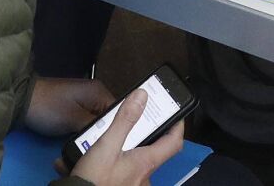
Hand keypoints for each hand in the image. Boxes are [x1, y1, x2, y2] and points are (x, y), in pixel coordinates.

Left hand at [25, 77, 115, 135]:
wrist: (23, 101)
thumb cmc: (49, 107)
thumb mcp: (74, 119)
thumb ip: (95, 126)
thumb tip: (109, 135)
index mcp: (98, 91)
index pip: (118, 110)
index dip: (118, 126)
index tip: (116, 141)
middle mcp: (93, 93)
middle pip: (108, 116)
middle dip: (104, 130)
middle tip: (101, 144)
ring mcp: (83, 99)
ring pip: (97, 120)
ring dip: (93, 131)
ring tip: (91, 142)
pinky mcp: (73, 107)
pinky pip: (86, 119)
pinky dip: (85, 128)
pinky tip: (82, 138)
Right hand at [69, 89, 186, 185]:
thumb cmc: (94, 179)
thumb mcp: (107, 145)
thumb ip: (124, 120)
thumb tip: (142, 96)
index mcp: (146, 163)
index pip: (174, 142)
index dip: (178, 126)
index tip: (176, 112)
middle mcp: (144, 176)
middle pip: (154, 150)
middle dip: (147, 134)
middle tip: (138, 120)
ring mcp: (134, 184)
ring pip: (137, 161)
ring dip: (129, 148)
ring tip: (113, 137)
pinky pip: (125, 171)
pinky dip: (117, 161)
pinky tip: (101, 156)